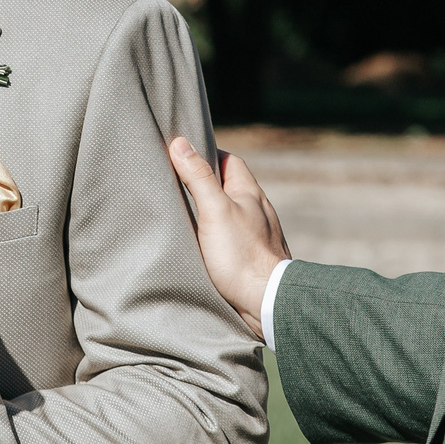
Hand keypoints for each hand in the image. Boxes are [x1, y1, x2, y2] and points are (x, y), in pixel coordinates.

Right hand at [166, 137, 291, 339]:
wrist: (266, 300)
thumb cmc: (241, 254)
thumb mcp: (215, 210)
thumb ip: (198, 177)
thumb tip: (180, 143)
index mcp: (250, 192)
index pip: (230, 161)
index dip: (208, 154)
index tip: (184, 155)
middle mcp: (256, 210)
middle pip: (229, 186)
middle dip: (206, 183)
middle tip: (178, 183)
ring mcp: (256, 233)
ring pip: (231, 213)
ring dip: (211, 211)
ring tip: (185, 213)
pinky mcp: (251, 256)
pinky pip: (232, 236)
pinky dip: (217, 234)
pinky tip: (202, 244)